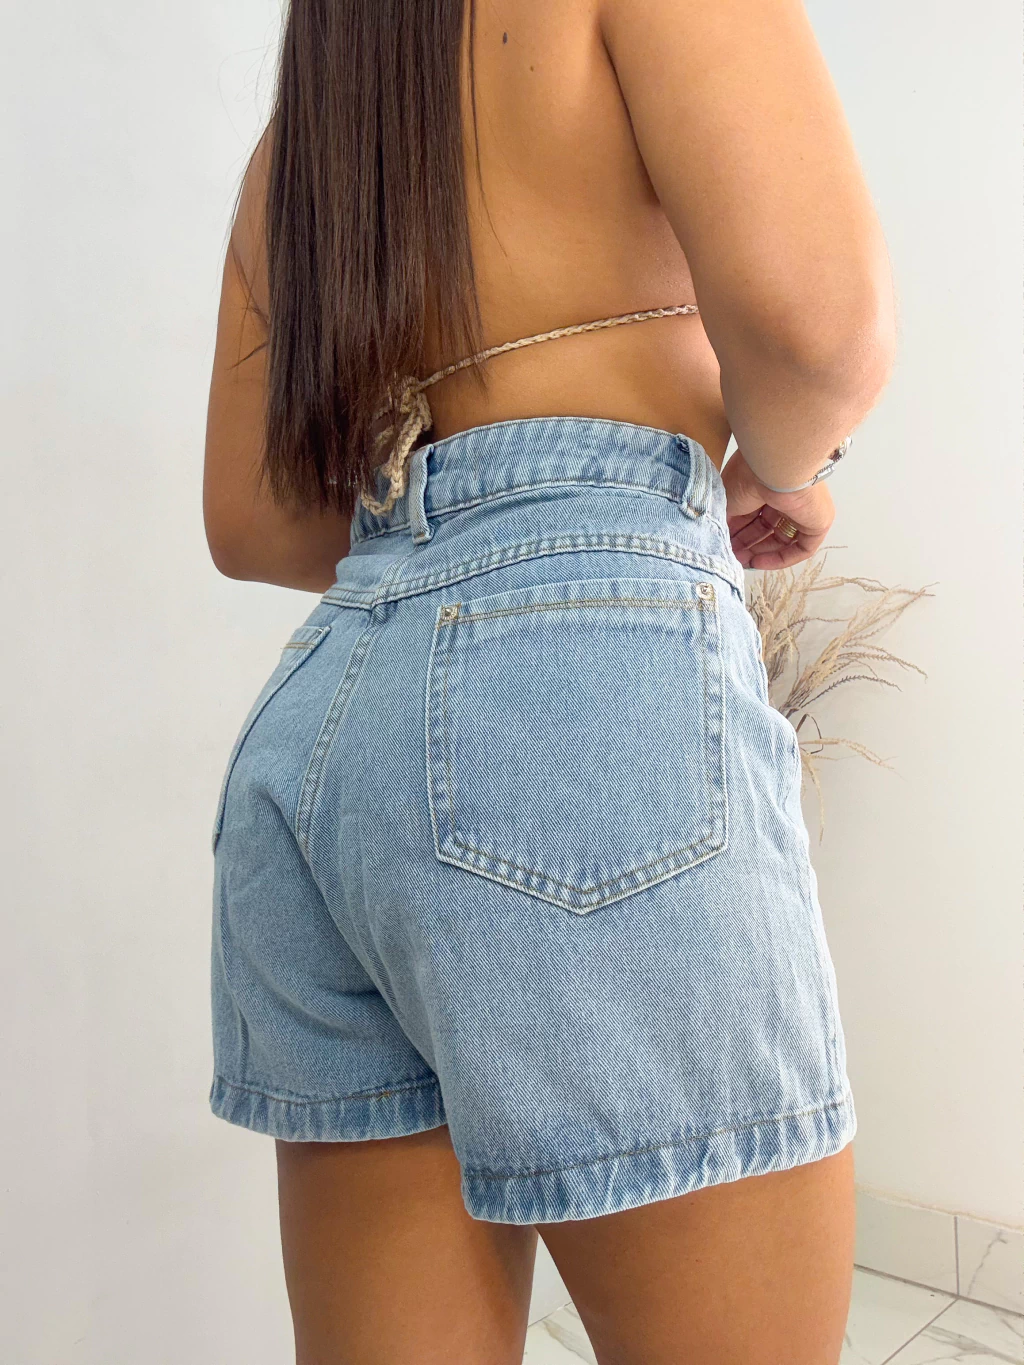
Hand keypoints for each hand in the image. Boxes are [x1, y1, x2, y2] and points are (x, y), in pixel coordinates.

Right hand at [721, 449, 833, 569]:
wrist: (773, 468)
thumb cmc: (747, 477)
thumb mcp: (727, 501)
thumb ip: (726, 521)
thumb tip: (724, 538)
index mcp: (766, 487)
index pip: (753, 516)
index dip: (737, 534)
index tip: (724, 546)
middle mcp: (786, 498)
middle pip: (767, 530)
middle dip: (747, 545)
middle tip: (731, 557)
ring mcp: (804, 510)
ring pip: (783, 540)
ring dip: (761, 553)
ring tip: (742, 562)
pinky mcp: (819, 523)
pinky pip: (802, 548)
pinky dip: (780, 559)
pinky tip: (759, 563)